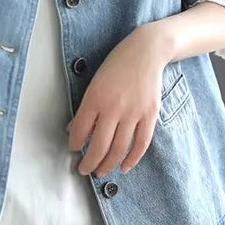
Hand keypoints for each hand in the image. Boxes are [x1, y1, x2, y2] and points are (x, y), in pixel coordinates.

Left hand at [67, 24, 171, 177]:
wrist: (146, 51)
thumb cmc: (116, 65)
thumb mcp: (94, 83)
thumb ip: (85, 108)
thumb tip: (74, 131)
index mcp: (95, 98)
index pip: (80, 131)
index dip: (75, 145)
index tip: (74, 151)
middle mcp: (113, 108)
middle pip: (99, 146)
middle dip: (89, 163)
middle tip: (84, 170)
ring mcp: (134, 113)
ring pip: (119, 149)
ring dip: (108, 165)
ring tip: (101, 172)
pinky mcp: (150, 115)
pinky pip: (141, 144)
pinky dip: (132, 159)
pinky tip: (124, 167)